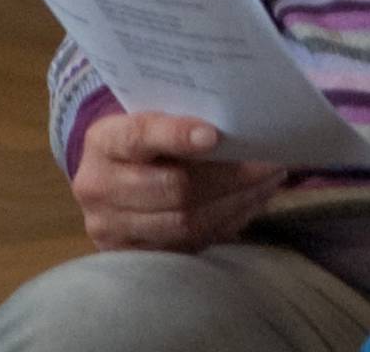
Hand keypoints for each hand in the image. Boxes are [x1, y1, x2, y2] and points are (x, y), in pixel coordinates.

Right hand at [69, 109, 286, 253]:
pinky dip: (227, 222)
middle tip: (271, 162)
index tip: (214, 136)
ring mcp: (110, 227)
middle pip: (172, 188)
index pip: (139, 137)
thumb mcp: (155, 116)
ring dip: (237, 202)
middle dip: (230, 176)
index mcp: (104, 142)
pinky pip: (188, 243)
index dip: (176, 135)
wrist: (113, 176)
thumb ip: (186, 118)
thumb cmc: (148, 137)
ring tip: (270, 181)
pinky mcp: (131, 254)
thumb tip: (246, 121)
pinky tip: (251, 202)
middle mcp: (98, 187)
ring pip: (184, 222)